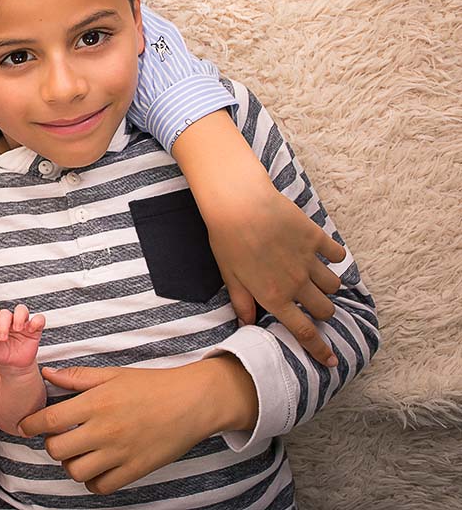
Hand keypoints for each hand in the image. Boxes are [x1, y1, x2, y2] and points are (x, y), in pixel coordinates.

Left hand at [0, 304, 45, 369]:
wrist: (13, 365)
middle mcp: (8, 320)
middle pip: (5, 312)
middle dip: (3, 324)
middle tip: (3, 338)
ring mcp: (22, 323)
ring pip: (22, 309)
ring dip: (18, 318)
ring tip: (17, 329)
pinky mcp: (34, 329)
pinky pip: (39, 319)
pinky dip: (36, 321)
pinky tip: (30, 331)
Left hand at [19, 359, 256, 495]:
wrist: (191, 402)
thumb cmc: (151, 385)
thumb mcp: (112, 374)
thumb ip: (77, 377)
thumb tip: (47, 374)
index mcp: (96, 404)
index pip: (50, 420)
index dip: (31, 425)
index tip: (25, 426)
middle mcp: (105, 431)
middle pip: (58, 449)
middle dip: (51, 444)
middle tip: (58, 436)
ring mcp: (120, 453)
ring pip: (76, 471)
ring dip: (71, 463)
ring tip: (78, 451)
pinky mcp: (135, 470)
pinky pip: (101, 487)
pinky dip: (92, 481)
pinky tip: (96, 466)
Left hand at [171, 109, 344, 364]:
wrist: (239, 203)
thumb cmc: (227, 239)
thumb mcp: (229, 275)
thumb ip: (242, 302)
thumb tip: (247, 324)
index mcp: (274, 297)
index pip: (303, 332)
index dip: (319, 349)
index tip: (332, 361)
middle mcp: (296, 283)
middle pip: (325, 310)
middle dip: (322, 312)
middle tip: (313, 305)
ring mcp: (309, 260)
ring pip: (334, 285)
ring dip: (328, 286)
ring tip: (316, 278)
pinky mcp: (316, 237)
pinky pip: (336, 254)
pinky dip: (335, 257)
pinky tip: (326, 253)